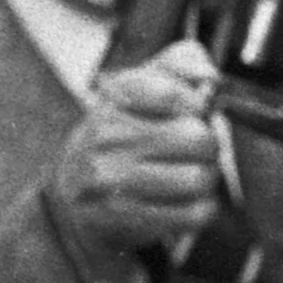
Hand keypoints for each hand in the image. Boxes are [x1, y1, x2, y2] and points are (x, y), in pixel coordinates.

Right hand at [51, 42, 222, 271]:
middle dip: (210, 145)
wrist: (73, 195)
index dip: (200, 105)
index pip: (173, 92)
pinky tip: (186, 200)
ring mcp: (111, 179)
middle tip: (198, 150)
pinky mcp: (124, 217)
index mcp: (114, 96)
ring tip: (193, 175)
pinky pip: (193, 214)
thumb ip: (180, 64)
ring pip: (199, 179)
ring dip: (208, 180)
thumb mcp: (142, 87)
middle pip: (197, 138)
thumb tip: (210, 75)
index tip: (197, 112)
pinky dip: (202, 209)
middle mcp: (106, 135)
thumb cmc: (122, 134)